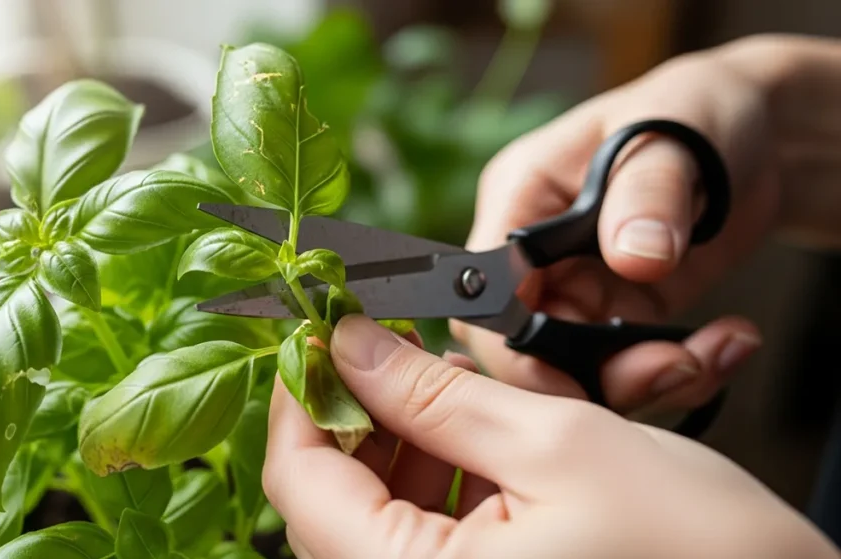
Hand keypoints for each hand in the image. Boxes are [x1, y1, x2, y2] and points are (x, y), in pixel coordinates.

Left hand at [264, 316, 839, 558]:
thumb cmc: (697, 546)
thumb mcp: (557, 443)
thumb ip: (437, 394)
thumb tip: (352, 341)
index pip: (300, 482)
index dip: (299, 392)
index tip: (317, 327)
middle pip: (328, 498)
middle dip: (353, 410)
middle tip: (392, 342)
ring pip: (371, 512)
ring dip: (396, 437)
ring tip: (448, 382)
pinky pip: (418, 533)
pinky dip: (432, 472)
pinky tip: (471, 427)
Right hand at [450, 36, 802, 413]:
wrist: (759, 135)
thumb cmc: (698, 111)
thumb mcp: (673, 137)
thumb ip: (648, 195)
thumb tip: (635, 258)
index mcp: (521, 198)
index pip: (486, 291)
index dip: (515, 347)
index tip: (572, 380)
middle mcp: (536, 253)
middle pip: (523, 346)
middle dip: (587, 375)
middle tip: (669, 371)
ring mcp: (578, 287)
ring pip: (576, 369)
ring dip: (640, 381)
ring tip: (707, 357)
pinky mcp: (622, 313)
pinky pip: (630, 367)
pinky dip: (681, 373)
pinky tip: (727, 344)